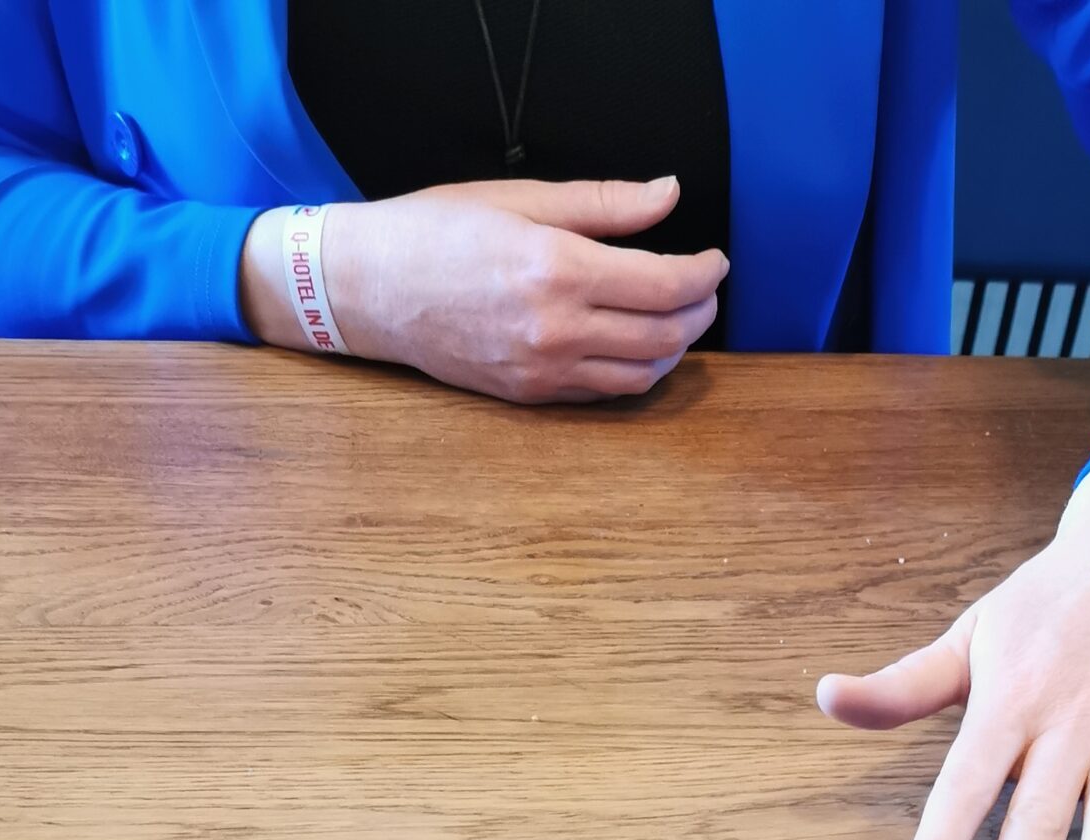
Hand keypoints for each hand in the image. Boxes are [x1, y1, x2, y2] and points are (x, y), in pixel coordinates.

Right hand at [239, 176, 725, 403]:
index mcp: (559, 269)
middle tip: (704, 288)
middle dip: (699, 312)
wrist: (373, 289)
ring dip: (673, 349)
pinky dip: (635, 371)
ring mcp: (544, 369)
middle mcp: (557, 328)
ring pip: (641, 374)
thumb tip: (668, 195)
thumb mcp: (524, 198)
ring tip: (678, 318)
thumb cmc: (438, 230)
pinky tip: (637, 344)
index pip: (666, 284)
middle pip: (665, 336)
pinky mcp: (531, 394)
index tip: (715, 260)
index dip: (704, 275)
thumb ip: (605, 204)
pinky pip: (604, 393)